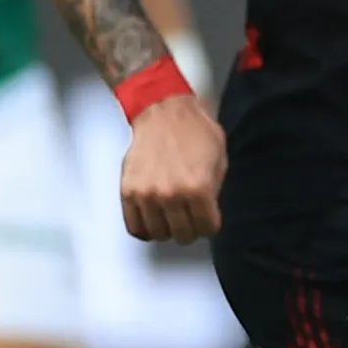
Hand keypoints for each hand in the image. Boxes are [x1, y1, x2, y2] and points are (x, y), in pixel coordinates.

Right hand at [122, 93, 226, 243]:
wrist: (164, 113)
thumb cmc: (195, 132)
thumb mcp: (219, 161)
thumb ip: (214, 192)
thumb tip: (207, 213)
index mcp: (198, 188)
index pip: (207, 228)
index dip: (210, 225)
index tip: (207, 219)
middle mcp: (171, 195)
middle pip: (183, 234)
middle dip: (191, 229)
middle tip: (190, 219)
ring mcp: (147, 195)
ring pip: (159, 233)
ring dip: (168, 229)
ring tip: (171, 218)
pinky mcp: (128, 192)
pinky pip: (134, 226)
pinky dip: (145, 229)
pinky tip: (153, 221)